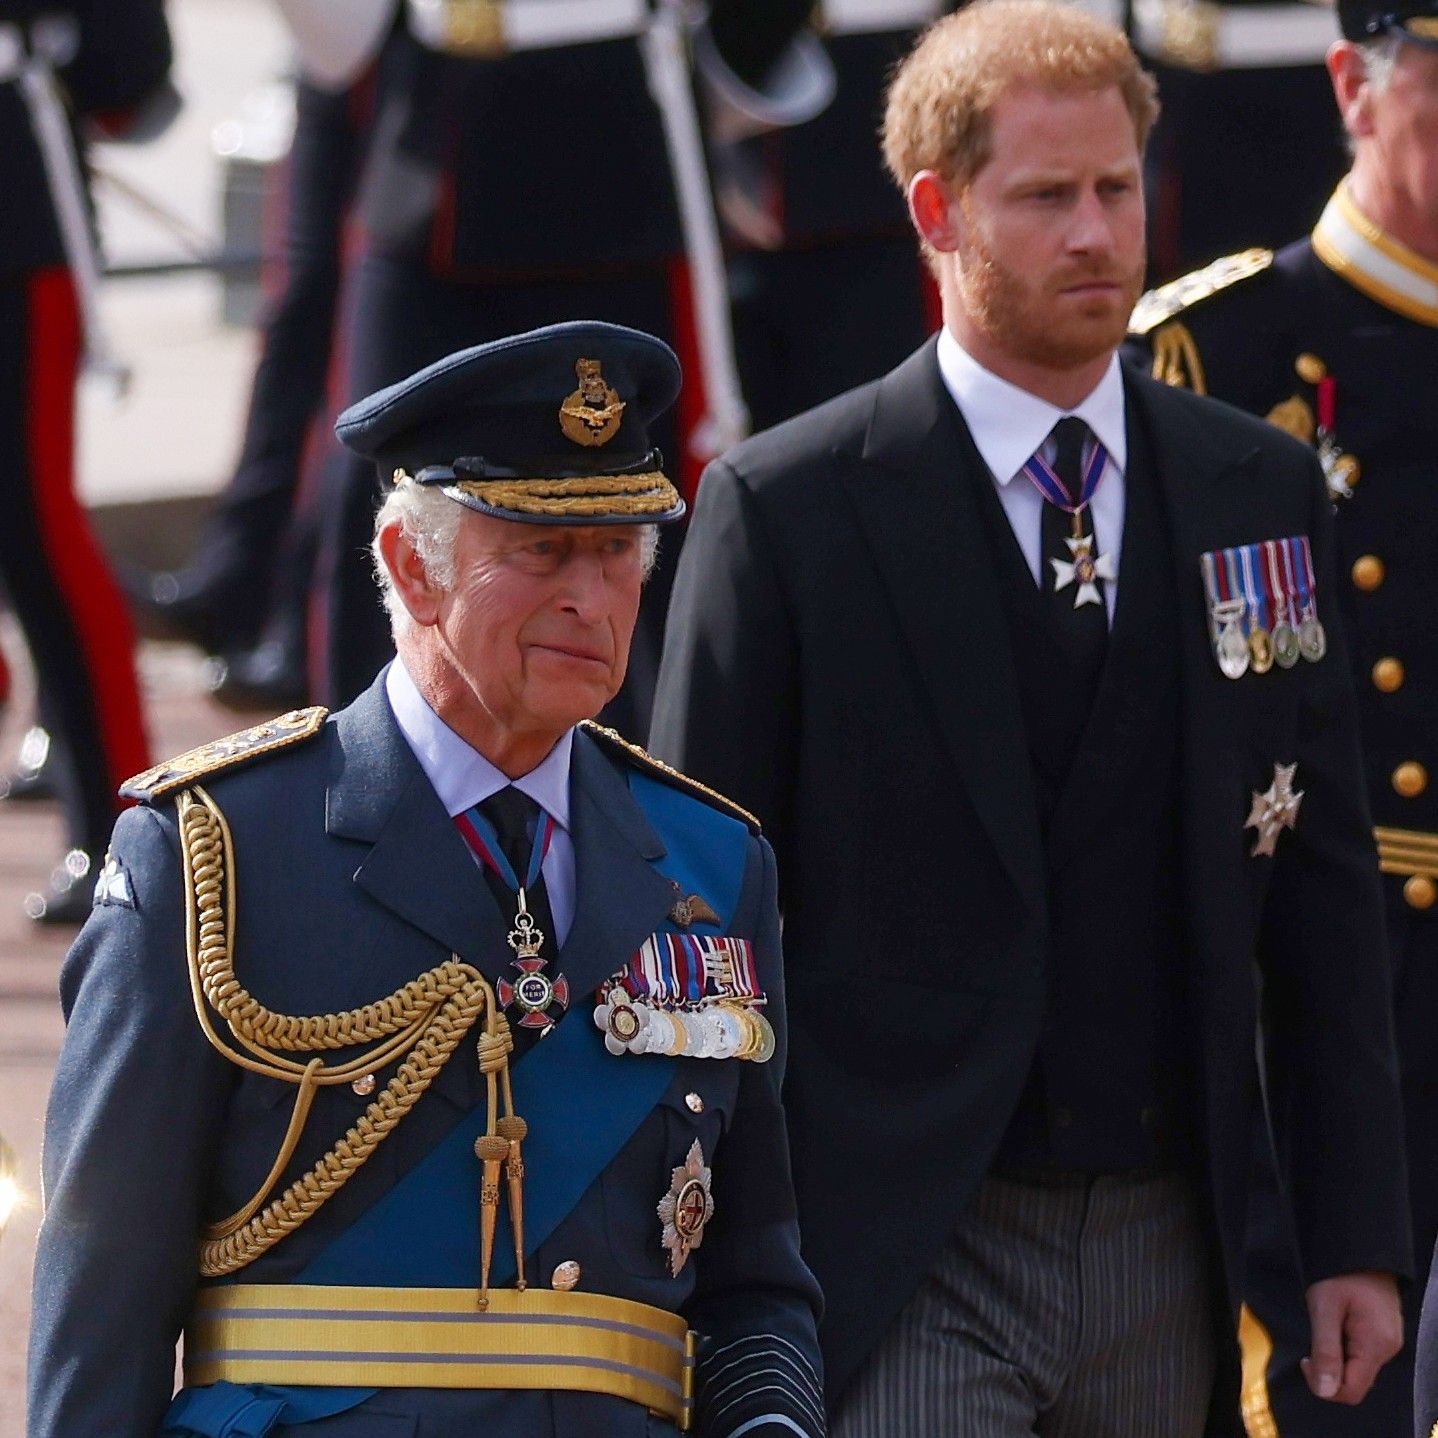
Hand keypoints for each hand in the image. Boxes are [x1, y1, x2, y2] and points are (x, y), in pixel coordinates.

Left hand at [1301, 1271, 1402, 1403]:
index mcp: (1375, 1346)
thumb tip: (1325, 1390)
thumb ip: (1325, 1350)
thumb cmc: (1339, 1274)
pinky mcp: (1383, 1334)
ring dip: (1336, 1358)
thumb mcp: (1324, 1308)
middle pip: (1356, 1382)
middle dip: (1330, 1370)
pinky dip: (1344, 1349)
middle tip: (1313, 1340)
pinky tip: (1335, 1327)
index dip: (1325, 1385)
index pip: (1352, 1391)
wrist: (1361, 1249)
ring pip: (1358, 1369)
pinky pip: (1362, 1355)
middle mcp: (1388, 1350)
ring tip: (1325, 1328)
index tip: (1306, 1359)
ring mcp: (1388, 1343)